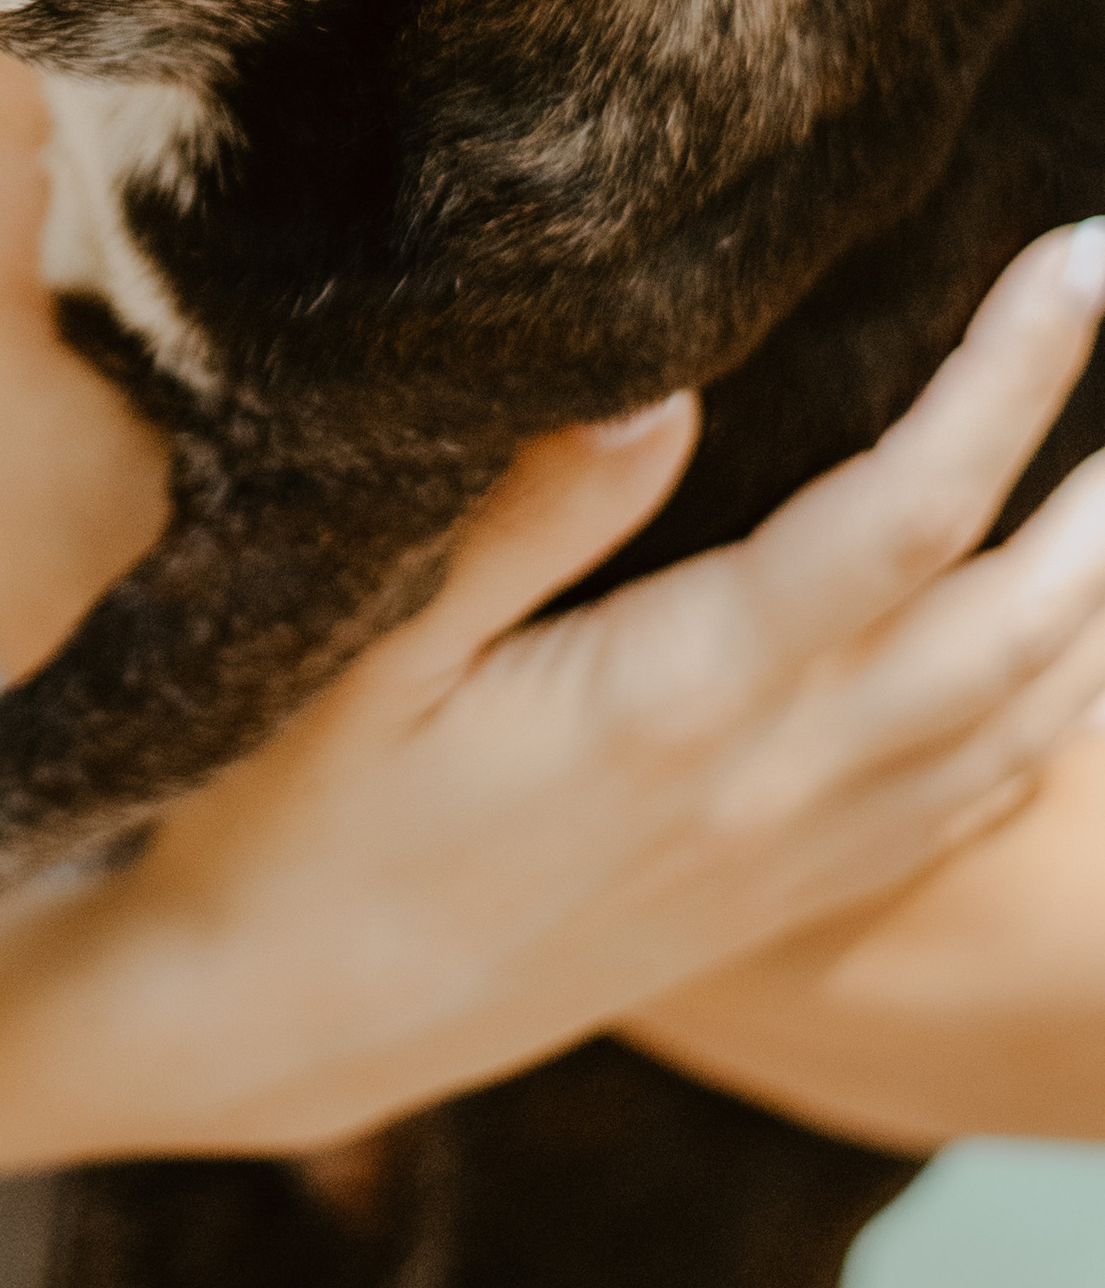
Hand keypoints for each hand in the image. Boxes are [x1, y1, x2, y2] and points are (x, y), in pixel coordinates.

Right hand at [108, 221, 1104, 1153]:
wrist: (267, 1029)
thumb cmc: (287, 821)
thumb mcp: (362, 652)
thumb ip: (521, 521)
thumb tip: (660, 390)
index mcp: (674, 702)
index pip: (900, 519)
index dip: (1007, 380)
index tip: (1080, 258)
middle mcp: (765, 790)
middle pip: (1016, 630)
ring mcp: (782, 864)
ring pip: (1017, 731)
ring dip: (1104, 609)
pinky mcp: (767, 911)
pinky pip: (963, 814)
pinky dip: (1049, 728)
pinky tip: (1066, 673)